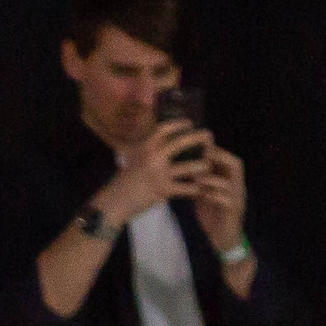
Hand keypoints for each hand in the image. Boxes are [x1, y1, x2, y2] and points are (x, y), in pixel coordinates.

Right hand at [94, 117, 214, 222]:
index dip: (179, 124)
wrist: (114, 202)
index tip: (190, 123)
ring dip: (202, 166)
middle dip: (198, 138)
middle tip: (210, 136)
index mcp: (144, 147)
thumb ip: (146, 150)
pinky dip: (194, 189)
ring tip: (209, 165)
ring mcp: (159, 174)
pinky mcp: (163, 190)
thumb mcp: (132, 159)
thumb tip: (159, 142)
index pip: (164, 129)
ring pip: (189, 167)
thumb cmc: (122, 181)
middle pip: (181, 143)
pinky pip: (185, 188)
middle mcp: (153, 157)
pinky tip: (200, 189)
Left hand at [189, 143, 248, 253]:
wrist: (224, 240)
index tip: (200, 145)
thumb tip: (188, 165)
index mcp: (232, 181)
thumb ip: (201, 181)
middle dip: (219, 157)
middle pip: (236, 165)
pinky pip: (227, 200)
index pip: (229, 160)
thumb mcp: (205, 195)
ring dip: (212, 179)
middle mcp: (238, 187)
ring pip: (230, 182)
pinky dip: (213, 195)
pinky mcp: (233, 212)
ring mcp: (238, 200)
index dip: (217, 151)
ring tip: (197, 178)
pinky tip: (201, 195)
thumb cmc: (214, 216)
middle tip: (202, 156)